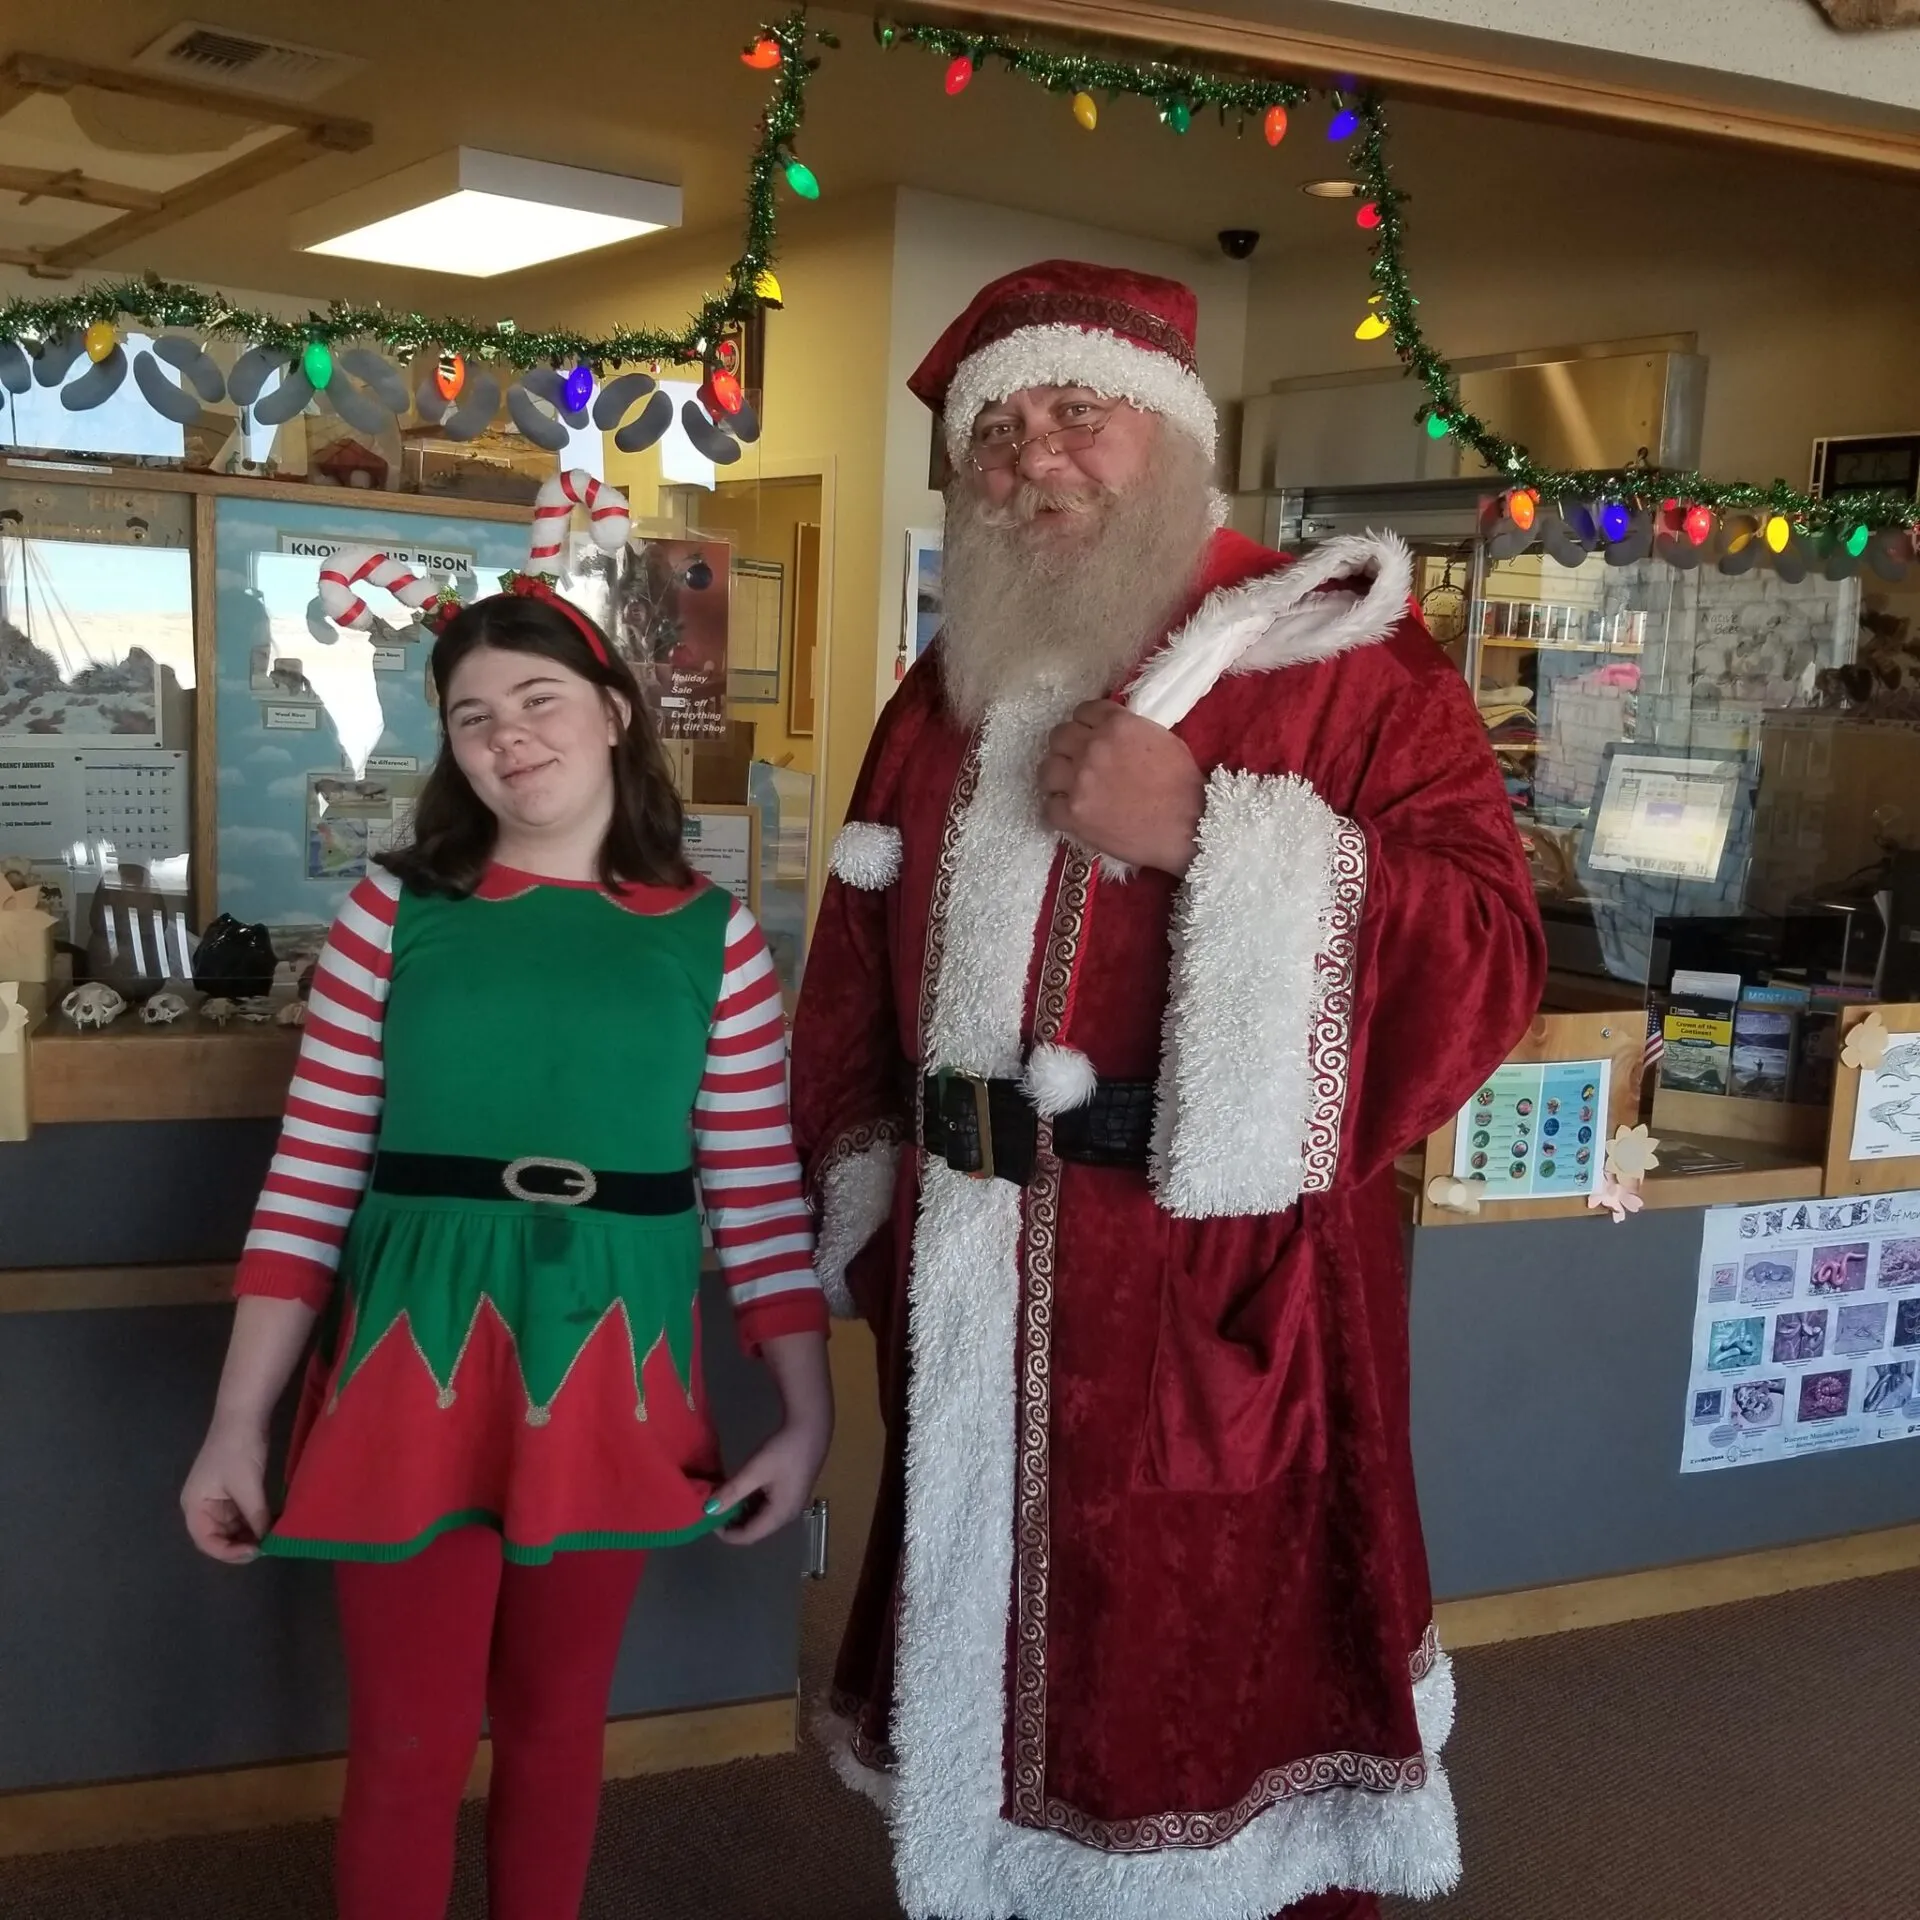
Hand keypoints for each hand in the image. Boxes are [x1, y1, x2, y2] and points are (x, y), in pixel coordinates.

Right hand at [181, 1415, 270, 1563]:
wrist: (244, 1415)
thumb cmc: (238, 1450)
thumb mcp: (248, 1486)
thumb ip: (255, 1516)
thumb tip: (266, 1540)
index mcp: (194, 1506)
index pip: (206, 1542)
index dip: (228, 1552)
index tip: (254, 1552)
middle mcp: (201, 1506)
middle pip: (218, 1537)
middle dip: (240, 1544)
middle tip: (266, 1548)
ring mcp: (217, 1498)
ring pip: (231, 1527)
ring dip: (249, 1534)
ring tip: (271, 1538)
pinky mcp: (232, 1490)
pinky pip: (240, 1514)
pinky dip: (254, 1521)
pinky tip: (271, 1524)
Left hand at [708, 1407, 832, 1546]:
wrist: (812, 1427)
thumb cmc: (784, 1450)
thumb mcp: (755, 1470)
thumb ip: (732, 1492)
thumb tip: (708, 1511)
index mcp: (780, 1515)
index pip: (748, 1536)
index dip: (726, 1533)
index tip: (708, 1517)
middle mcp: (788, 1515)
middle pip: (755, 1528)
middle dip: (732, 1521)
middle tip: (714, 1505)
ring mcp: (792, 1503)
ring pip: (761, 1516)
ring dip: (741, 1510)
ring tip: (724, 1495)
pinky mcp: (792, 1491)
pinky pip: (768, 1505)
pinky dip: (752, 1501)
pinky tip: (742, 1487)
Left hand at [1038, 701, 1204, 876]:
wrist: (1189, 828)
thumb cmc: (1183, 785)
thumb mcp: (1163, 739)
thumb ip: (1130, 729)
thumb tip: (1111, 730)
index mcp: (1116, 725)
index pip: (1083, 711)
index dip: (1086, 724)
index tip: (1090, 736)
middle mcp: (1092, 748)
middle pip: (1059, 736)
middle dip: (1068, 748)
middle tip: (1080, 763)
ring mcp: (1079, 782)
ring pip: (1047, 769)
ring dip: (1058, 777)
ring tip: (1072, 788)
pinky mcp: (1073, 814)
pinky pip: (1048, 806)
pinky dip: (1059, 810)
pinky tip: (1073, 813)